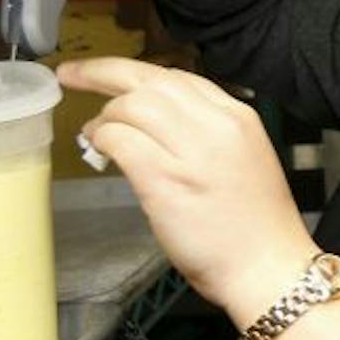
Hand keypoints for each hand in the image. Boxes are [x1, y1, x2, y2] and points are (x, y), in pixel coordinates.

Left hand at [61, 58, 313, 316]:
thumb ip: (205, 134)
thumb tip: (153, 123)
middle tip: (72, 76)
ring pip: (132, 104)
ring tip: (94, 134)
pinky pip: (121, 140)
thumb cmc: (255, 227)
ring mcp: (192, 152)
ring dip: (104, 116)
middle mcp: (217, 125)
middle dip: (102, 72)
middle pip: (150, 80)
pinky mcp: (166, 180)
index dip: (135, 71)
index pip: (179, 77)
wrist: (268, 268)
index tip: (107, 74)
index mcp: (238, 118)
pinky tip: (99, 151)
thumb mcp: (243, 159)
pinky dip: (102, 140)